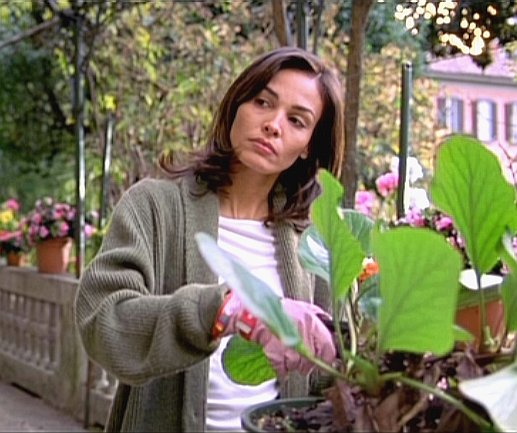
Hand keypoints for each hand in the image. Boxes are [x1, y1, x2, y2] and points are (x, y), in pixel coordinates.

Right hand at [212, 293, 335, 376]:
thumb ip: (319, 316)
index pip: (329, 347)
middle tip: (302, 356)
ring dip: (293, 364)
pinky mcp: (277, 357)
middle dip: (308, 362)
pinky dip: (281, 367)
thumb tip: (330, 326)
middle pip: (312, 361)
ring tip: (286, 351)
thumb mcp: (304, 307)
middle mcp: (302, 335)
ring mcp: (289, 348)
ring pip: (298, 366)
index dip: (327, 357)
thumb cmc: (279, 310)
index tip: (325, 360)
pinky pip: (283, 370)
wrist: (255, 314)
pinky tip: (278, 356)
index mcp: (311, 322)